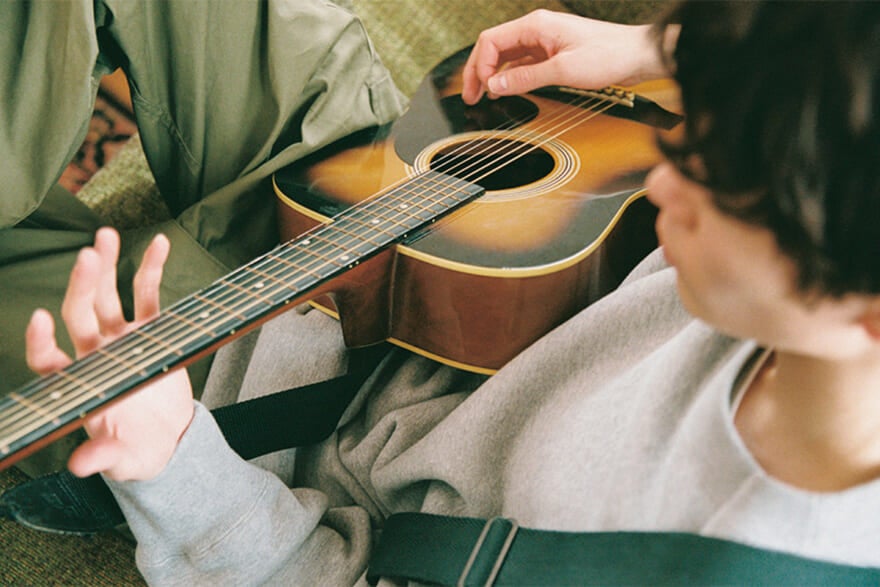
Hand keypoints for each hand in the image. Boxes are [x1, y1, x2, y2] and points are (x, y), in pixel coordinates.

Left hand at [25, 227, 194, 481]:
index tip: (38, 318)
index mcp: (77, 382)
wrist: (167, 440)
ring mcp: (121, 338)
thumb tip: (79, 465)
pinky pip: (149, 295)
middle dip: (82, 284)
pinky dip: (152, 269)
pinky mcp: (151, 331)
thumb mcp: (120, 458)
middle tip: (86, 257)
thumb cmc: (135, 451)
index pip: (48, 358)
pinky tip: (158, 243)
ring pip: (109, 297)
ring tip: (104, 236)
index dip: (40, 339)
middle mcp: (93, 353)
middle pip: (81, 313)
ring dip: (106, 266)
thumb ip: (100, 457)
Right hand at [461, 9, 670, 104]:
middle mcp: (536, 30)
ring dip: (493, 76)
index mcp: (535, 25)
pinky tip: (506, 91)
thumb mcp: (563, 71)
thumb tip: (495, 86)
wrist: (637, 56)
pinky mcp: (551, 53)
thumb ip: (526, 78)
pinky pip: (521, 64)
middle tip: (471, 96)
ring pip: (506, 57)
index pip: (491, 41)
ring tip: (483, 97)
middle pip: (494, 48)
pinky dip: (510, 77)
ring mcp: (544, 41)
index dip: (480, 66)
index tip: (481, 89)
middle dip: (478, 72)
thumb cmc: (609, 55)